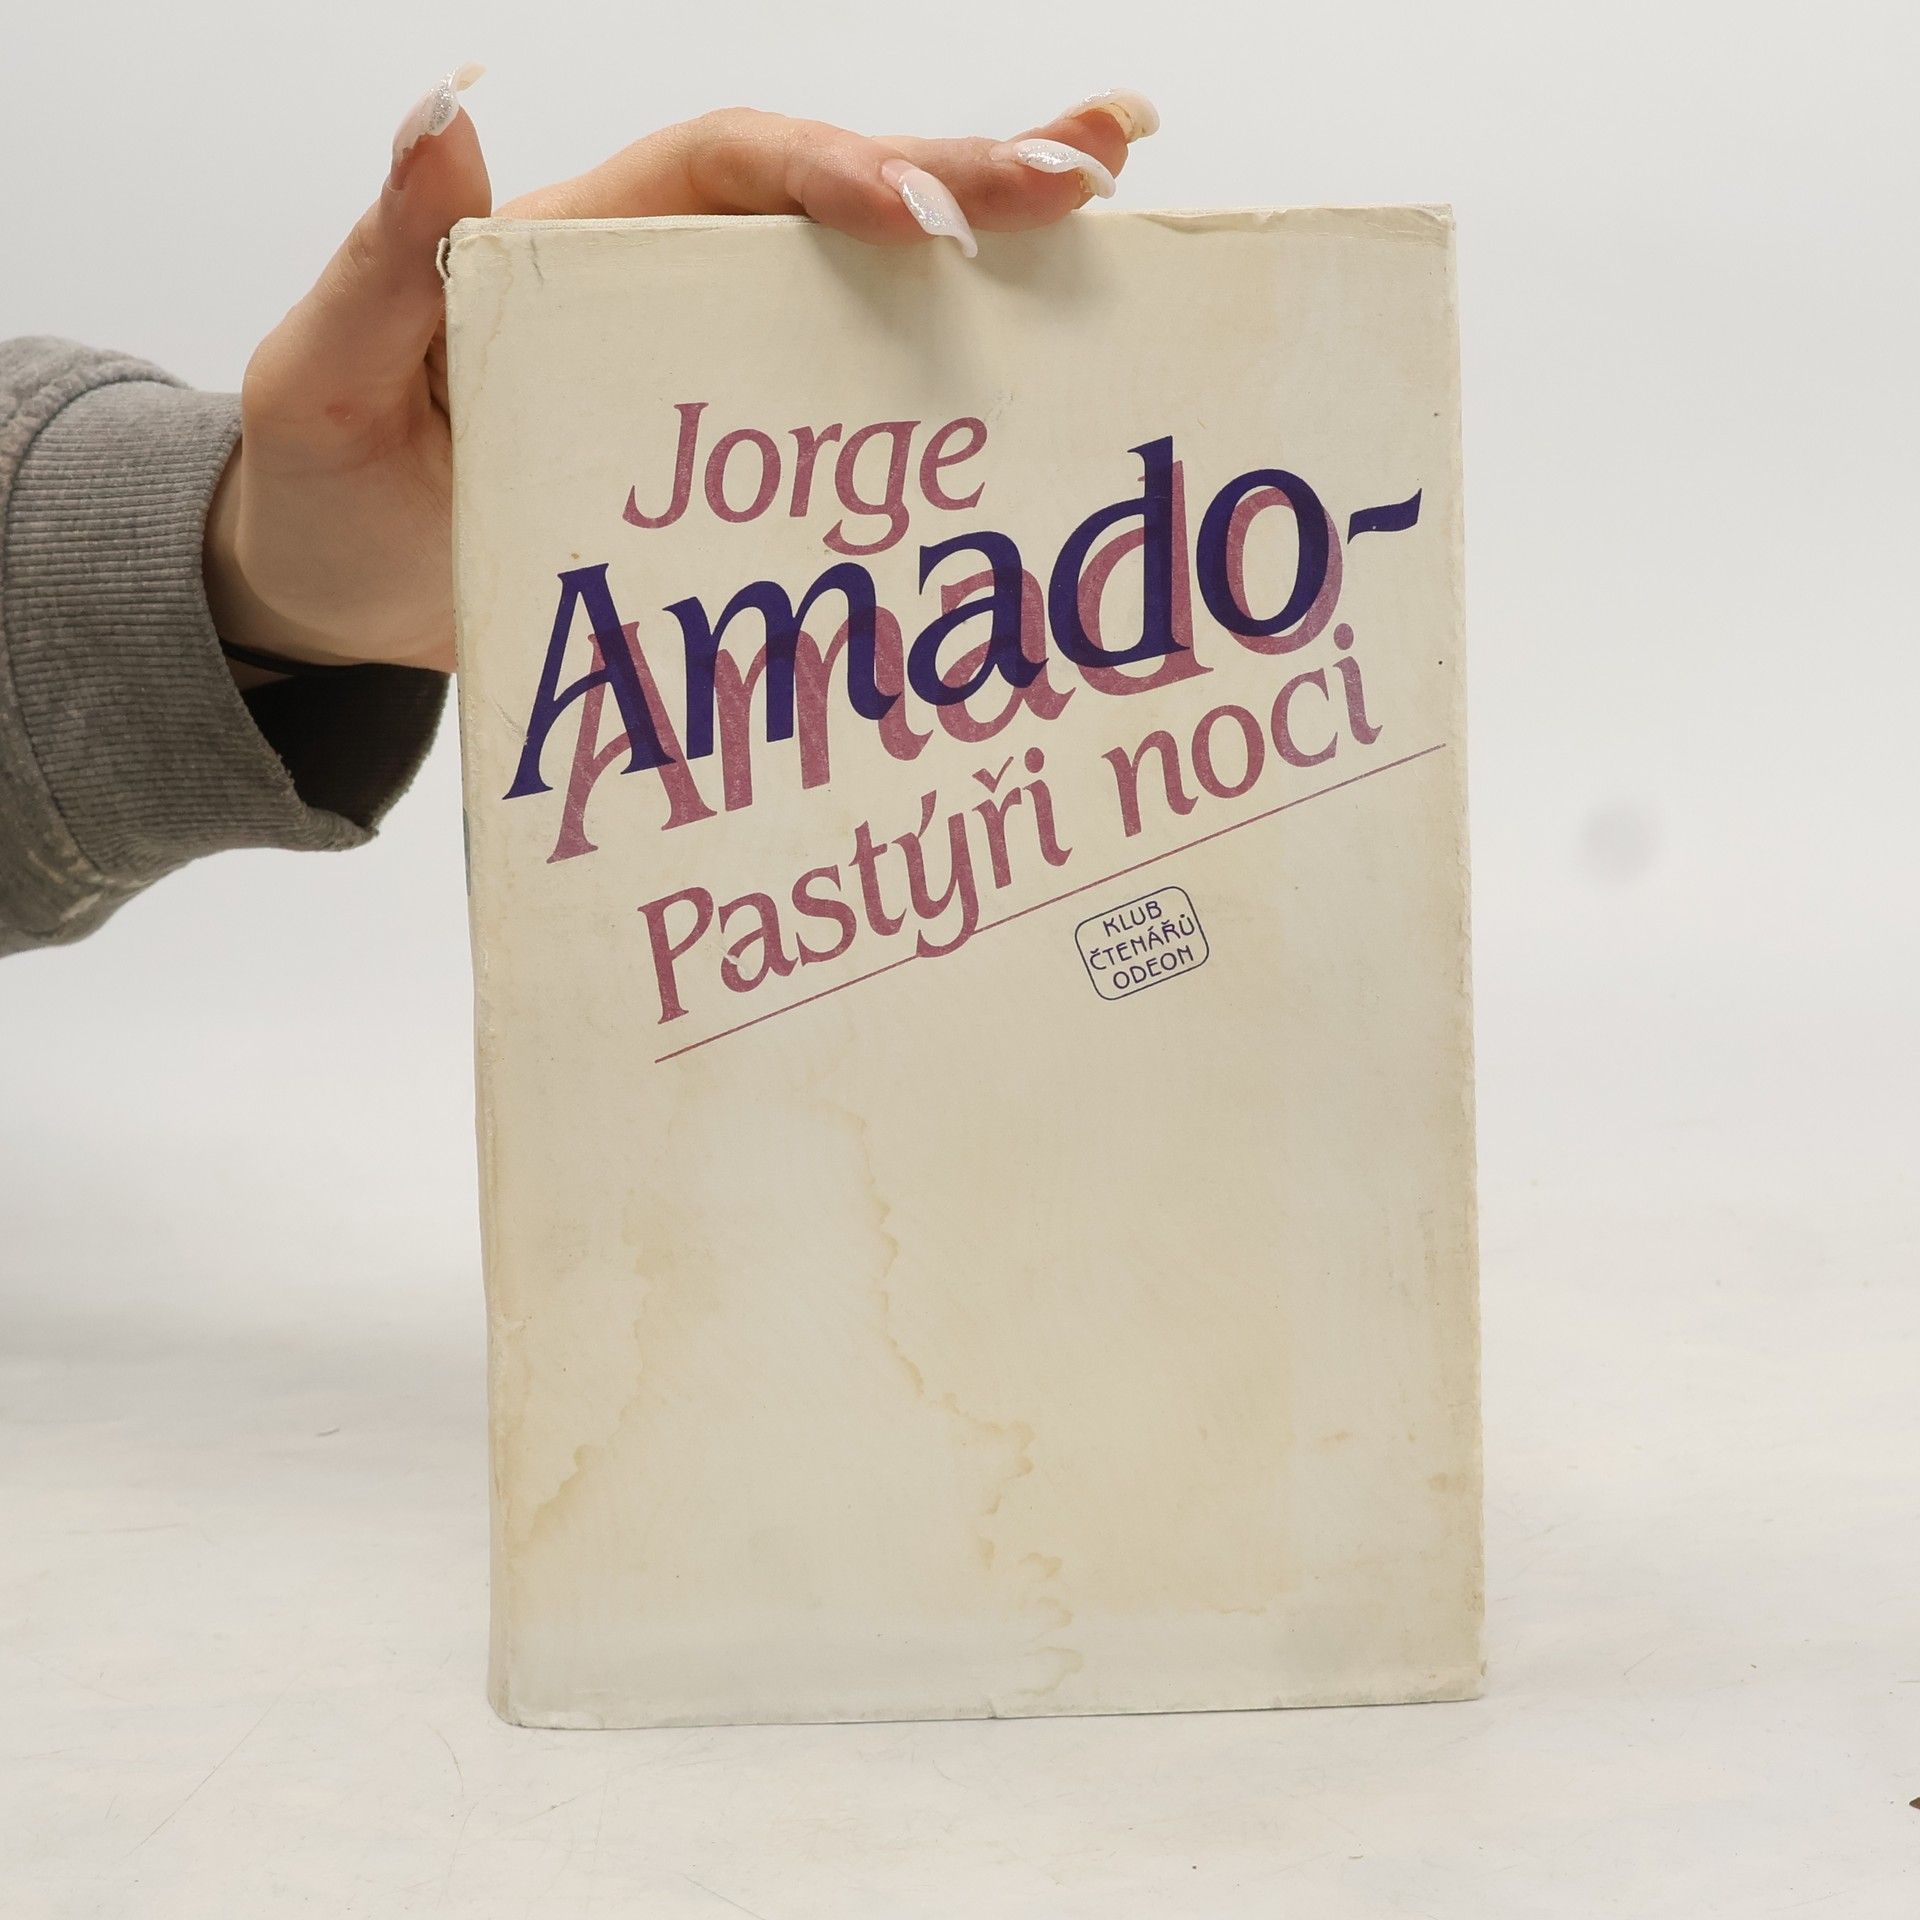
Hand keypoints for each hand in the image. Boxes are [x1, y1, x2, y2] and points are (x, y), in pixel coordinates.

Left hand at [204, 75, 1159, 676]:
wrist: (335, 595)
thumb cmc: (326, 486)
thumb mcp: (333, 376)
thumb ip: (388, 261)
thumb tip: (445, 114)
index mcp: (581, 245)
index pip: (730, 170)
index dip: (837, 177)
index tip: (932, 219)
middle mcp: (662, 284)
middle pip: (832, 201)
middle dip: (965, 175)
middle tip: (1096, 163)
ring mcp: (708, 368)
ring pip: (862, 285)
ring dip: (990, 245)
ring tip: (1113, 206)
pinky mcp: (736, 455)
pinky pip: (847, 395)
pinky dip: (945, 373)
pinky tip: (1037, 364)